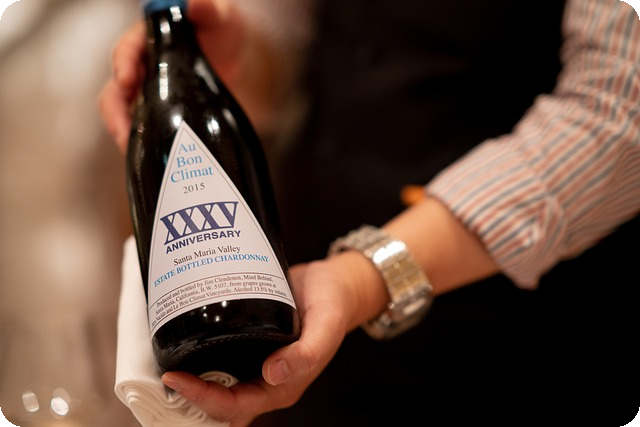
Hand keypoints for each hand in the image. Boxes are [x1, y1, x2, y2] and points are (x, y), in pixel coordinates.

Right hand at [98, 0, 246, 152]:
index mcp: (147, 40)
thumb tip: (196, 4)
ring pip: (125, 112)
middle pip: (116, 90)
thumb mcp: (219, 16)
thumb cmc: (221, 28)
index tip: (126, 80)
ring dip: (125, 132)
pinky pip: (143, 127)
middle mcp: (141, 66)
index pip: (126, 51)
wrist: (236, 56)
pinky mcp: (159, 110)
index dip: (122, 65)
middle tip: (124, 132)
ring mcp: (148, 91)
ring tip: (131, 151)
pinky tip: (152, 157)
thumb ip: (209, 9)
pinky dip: (143, 142)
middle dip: (115, 112)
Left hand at [160, 255, 368, 425]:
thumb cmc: (335, 305)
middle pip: (220, 401)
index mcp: (283, 385)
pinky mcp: (249, 341)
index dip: (204, 399)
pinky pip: (222, 356)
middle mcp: (266, 378)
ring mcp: (256, 361)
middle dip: (191, 394)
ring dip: (193, 376)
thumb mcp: (327, 325)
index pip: (236, 406)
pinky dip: (202, 352)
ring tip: (167, 358)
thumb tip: (274, 374)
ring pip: (218, 381)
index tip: (176, 379)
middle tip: (165, 371)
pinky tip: (186, 335)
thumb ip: (308, 352)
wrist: (334, 282)